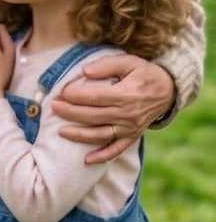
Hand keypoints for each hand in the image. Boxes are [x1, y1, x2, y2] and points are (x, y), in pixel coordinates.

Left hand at [51, 51, 175, 164]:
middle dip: (72, 113)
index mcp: (126, 95)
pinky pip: (117, 149)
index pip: (96, 98)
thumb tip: (85, 71)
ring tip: (61, 132)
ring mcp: (131, 129)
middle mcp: (128, 115)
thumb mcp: (127, 61)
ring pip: (102, 135)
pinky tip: (87, 160)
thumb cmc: (143, 72)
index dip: (77, 96)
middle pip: (95, 116)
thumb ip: (105, 65)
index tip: (61, 92)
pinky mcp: (132, 136)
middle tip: (53, 107)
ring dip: (81, 135)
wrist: (168, 91)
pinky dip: (102, 156)